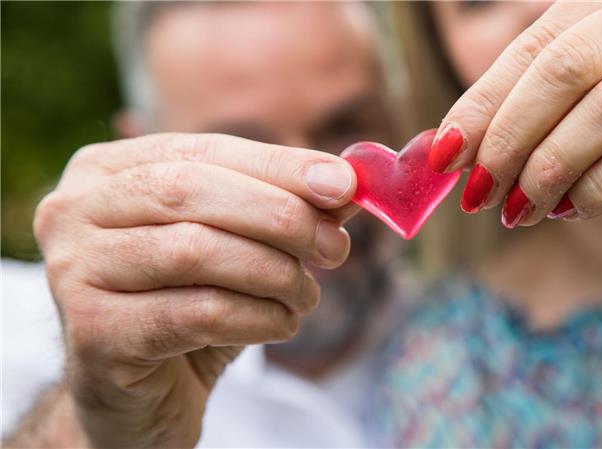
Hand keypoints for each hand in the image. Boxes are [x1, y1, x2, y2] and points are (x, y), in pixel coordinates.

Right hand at [33, 133, 356, 446]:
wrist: (142, 392)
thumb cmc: (190, 306)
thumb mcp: (238, 247)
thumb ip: (287, 207)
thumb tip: (352, 179)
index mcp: (107, 170)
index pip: (204, 151)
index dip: (279, 166)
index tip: (345, 184)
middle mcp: (73, 210)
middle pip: (192, 192)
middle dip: (281, 217)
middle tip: (336, 247)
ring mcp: (72, 271)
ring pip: (195, 251)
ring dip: (274, 273)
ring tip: (305, 295)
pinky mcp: (91, 334)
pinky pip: (196, 313)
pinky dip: (257, 317)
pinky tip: (280, 324)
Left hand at [428, 1, 601, 226]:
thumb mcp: (588, 95)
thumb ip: (524, 108)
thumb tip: (444, 150)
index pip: (536, 44)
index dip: (483, 102)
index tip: (445, 157)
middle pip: (569, 68)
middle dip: (512, 139)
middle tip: (480, 194)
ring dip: (551, 171)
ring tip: (523, 210)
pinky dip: (601, 187)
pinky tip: (576, 208)